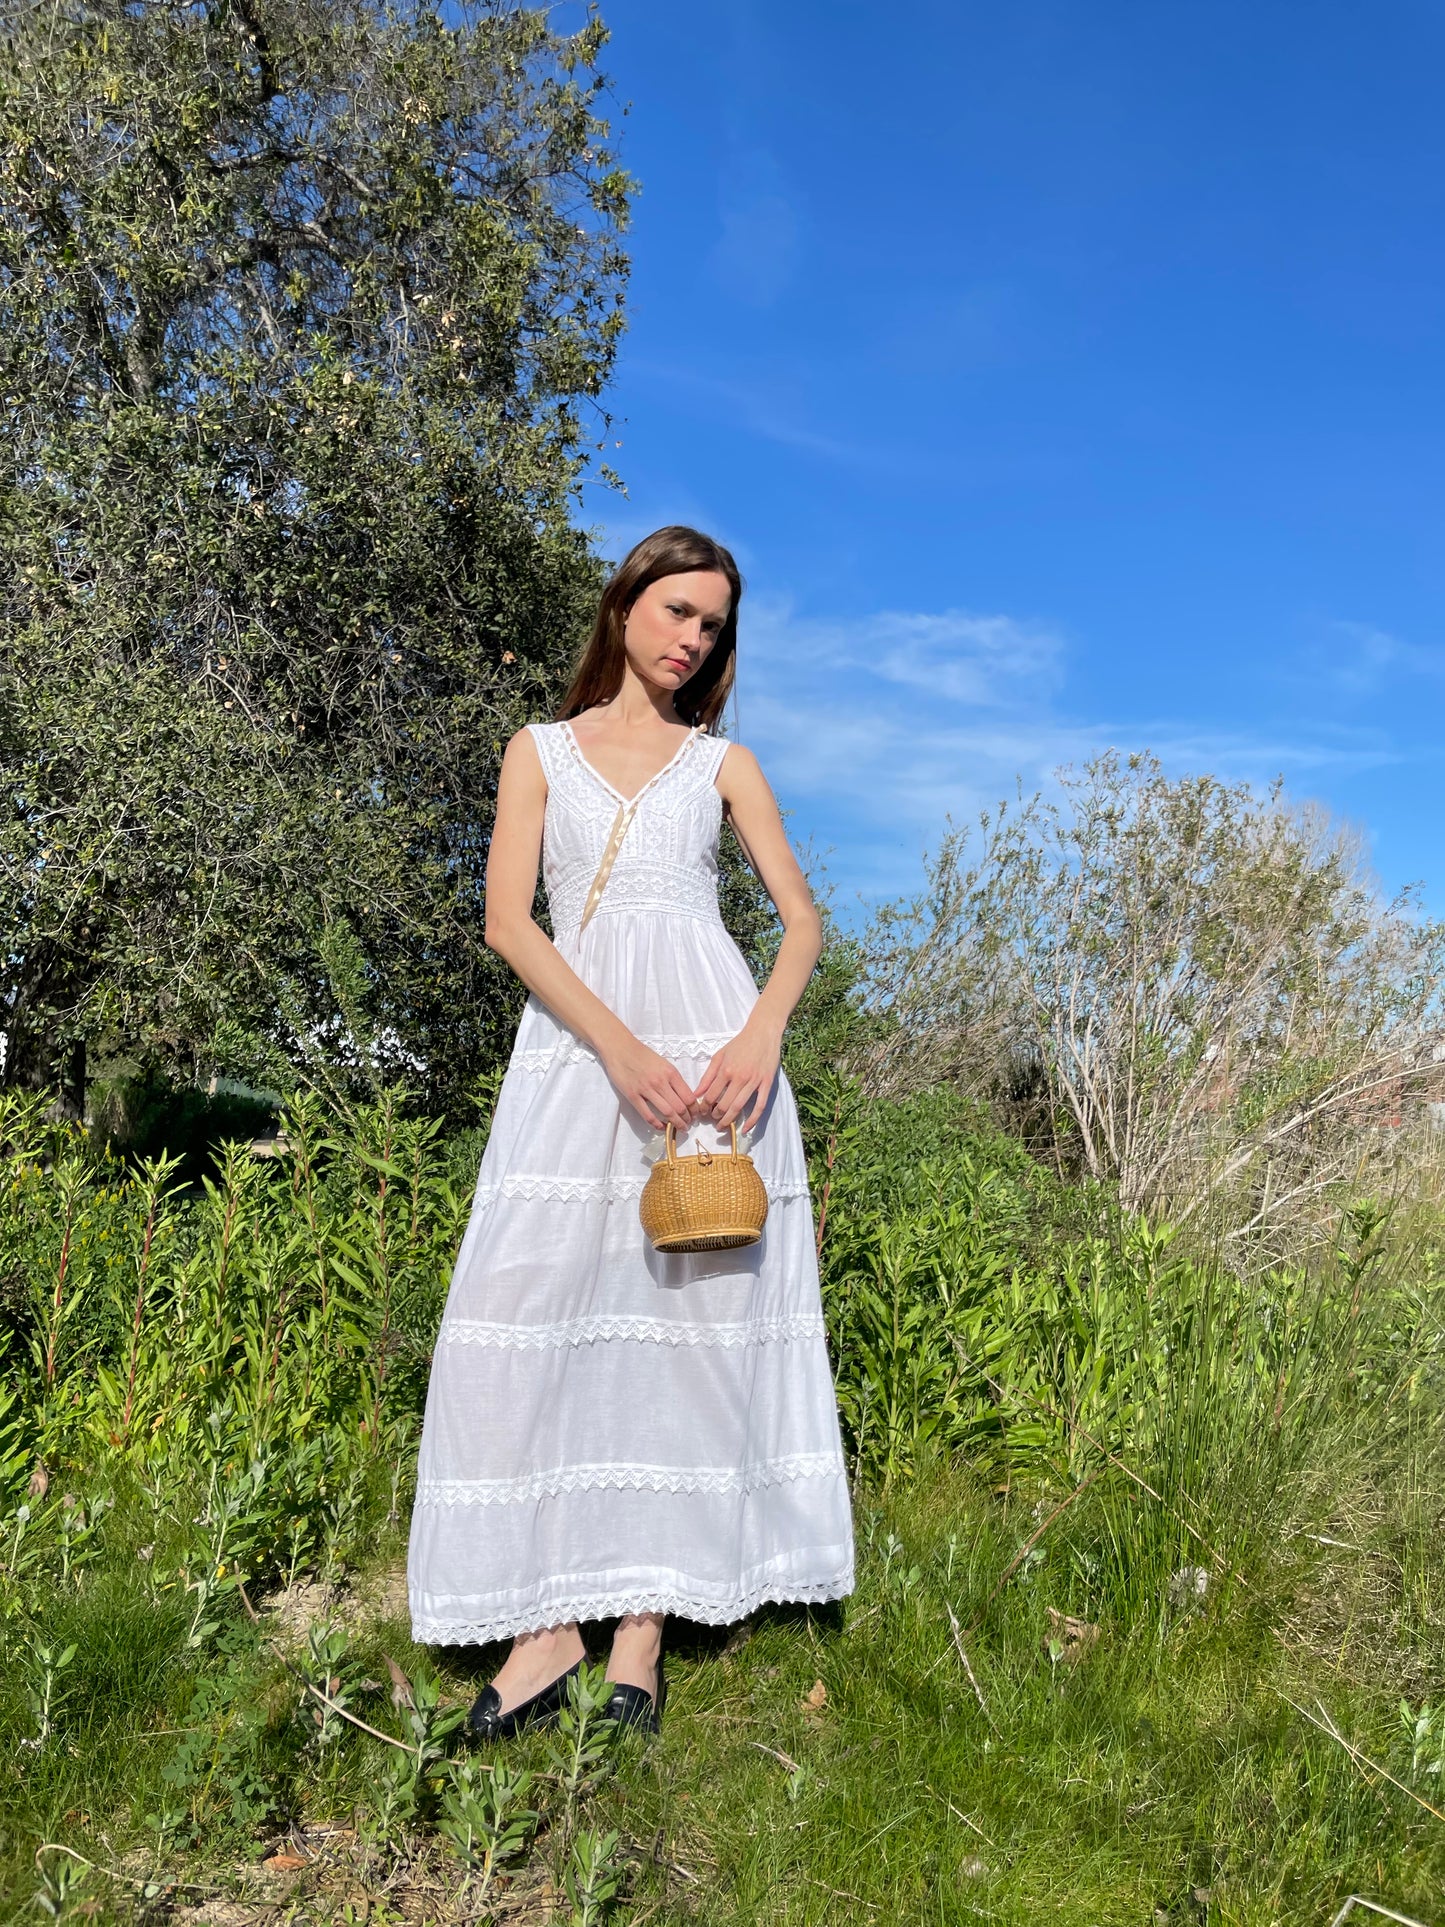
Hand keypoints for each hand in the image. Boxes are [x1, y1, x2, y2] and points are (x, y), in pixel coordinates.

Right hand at [601, 1034, 700, 1132]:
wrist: (620, 1048)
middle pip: (680, 1107)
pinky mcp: (633, 1096)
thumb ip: (673, 1079)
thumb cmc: (643, 1055)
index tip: (696, 1114)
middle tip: (689, 1124)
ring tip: (680, 1128)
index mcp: (671, 1073)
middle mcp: (661, 1082)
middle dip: (687, 1119)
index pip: (689, 1097)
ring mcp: (646, 1090)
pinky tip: (662, 1127)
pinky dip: (657, 1124)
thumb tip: (684, 1096)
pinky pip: (648, 1115)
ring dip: (676, 1124)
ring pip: (667, 1112)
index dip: (695, 1109)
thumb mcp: (664, 1063)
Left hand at [693, 1017, 780, 1132]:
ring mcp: (754, 1082)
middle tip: (712, 1120)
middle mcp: (739, 1077)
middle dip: (716, 1116)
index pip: (711, 1095)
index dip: (704, 1106)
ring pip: (739, 1107)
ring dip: (729, 1120)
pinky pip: (760, 1106)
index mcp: (726, 1070)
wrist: (763, 1033)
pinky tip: (745, 1129)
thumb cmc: (739, 1044)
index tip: (702, 1112)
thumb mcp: (719, 1056)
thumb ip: (708, 1075)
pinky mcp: (767, 1084)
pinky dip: (752, 1121)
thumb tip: (696, 1093)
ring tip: (722, 1126)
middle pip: (724, 1104)